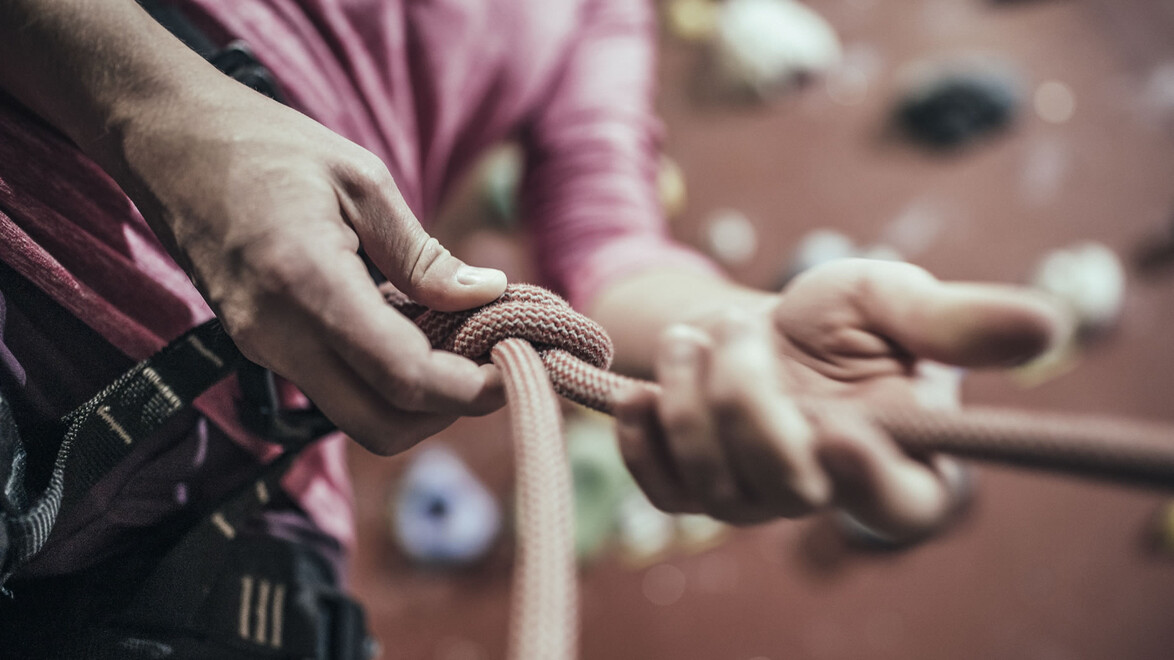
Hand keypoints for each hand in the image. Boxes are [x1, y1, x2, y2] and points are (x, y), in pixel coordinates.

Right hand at [115, 81, 506, 453]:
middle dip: (449, 411)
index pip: (401, 376)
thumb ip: (423, 253)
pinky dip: (384, 378)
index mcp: (307, 282)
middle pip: (382, 426)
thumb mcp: (361, 180)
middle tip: (492, 365)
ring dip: (418, 399)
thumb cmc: (266, 147)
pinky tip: (413, 331)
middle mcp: (277, 334)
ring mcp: (262, 348)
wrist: (168, 143)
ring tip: (461, 345)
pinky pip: (334, 388)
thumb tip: (486, 296)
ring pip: (358, 416)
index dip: (469, 389)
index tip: (514, 369)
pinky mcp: (259, 348)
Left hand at [614, 259, 1068, 540]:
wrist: (766, 323)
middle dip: (749, 402)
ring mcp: (759, 499)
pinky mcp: (699, 490)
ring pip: (717, 486)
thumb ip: (955, 319)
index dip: (871, 480)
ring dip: (690, 400)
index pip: (898, 507)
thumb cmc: (843, 315)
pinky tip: (638, 394)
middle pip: (789, 490)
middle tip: (742, 330)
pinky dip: (644, 442)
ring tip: (694, 339)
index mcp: (900, 457)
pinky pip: (665, 493)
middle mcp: (828, 492)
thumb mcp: (895, 300)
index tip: (840, 428)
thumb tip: (1049, 324)